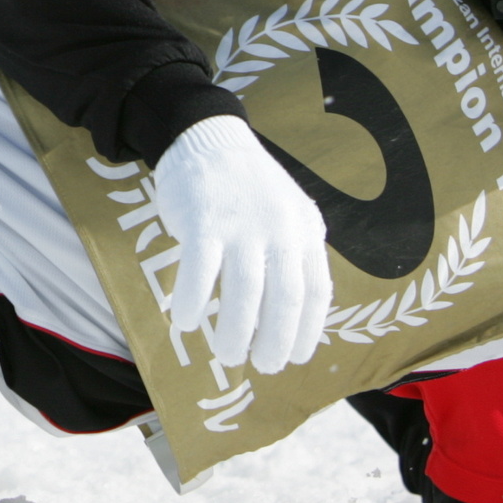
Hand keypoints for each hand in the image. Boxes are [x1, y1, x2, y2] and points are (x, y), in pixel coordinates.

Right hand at [155, 116, 329, 373]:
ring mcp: (242, 225)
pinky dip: (193, 304)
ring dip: (234, 333)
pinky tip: (186, 322)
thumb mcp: (288, 213)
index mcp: (305, 229)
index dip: (309, 330)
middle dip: (274, 342)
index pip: (317, 291)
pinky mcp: (205, 221)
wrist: (208, 137)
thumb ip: (293, 254)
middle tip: (263, 366)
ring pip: (243, 294)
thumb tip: (291, 318)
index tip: (298, 357)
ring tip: (227, 355)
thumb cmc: (247, 187)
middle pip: (283, 299)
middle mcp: (280, 228)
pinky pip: (199, 274)